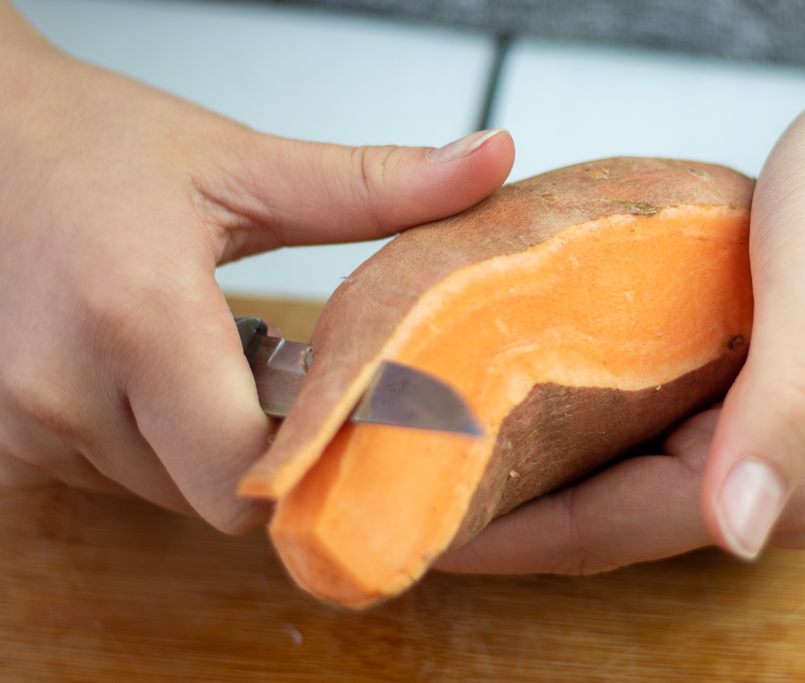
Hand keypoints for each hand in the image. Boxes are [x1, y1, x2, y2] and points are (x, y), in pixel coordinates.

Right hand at [0, 4, 513, 532]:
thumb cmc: (97, 142)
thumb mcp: (244, 165)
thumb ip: (375, 184)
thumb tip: (488, 160)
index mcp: (139, 315)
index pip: (245, 477)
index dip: (303, 455)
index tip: (330, 407)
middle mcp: (64, 386)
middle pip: (209, 496)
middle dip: (252, 447)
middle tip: (254, 361)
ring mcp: (18, 423)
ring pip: (156, 491)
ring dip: (191, 440)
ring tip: (184, 348)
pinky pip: (103, 476)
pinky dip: (138, 438)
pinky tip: (136, 366)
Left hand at [436, 0, 804, 572]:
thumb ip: (784, 410)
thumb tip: (736, 530)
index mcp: (782, 479)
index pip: (607, 530)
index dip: (501, 535)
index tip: (409, 523)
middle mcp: (766, 485)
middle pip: (602, 521)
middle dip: (500, 511)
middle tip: (399, 480)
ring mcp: (756, 453)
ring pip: (613, 487)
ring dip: (527, 475)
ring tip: (436, 447)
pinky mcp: (745, 413)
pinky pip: (637, 443)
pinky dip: (571, 435)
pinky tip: (518, 403)